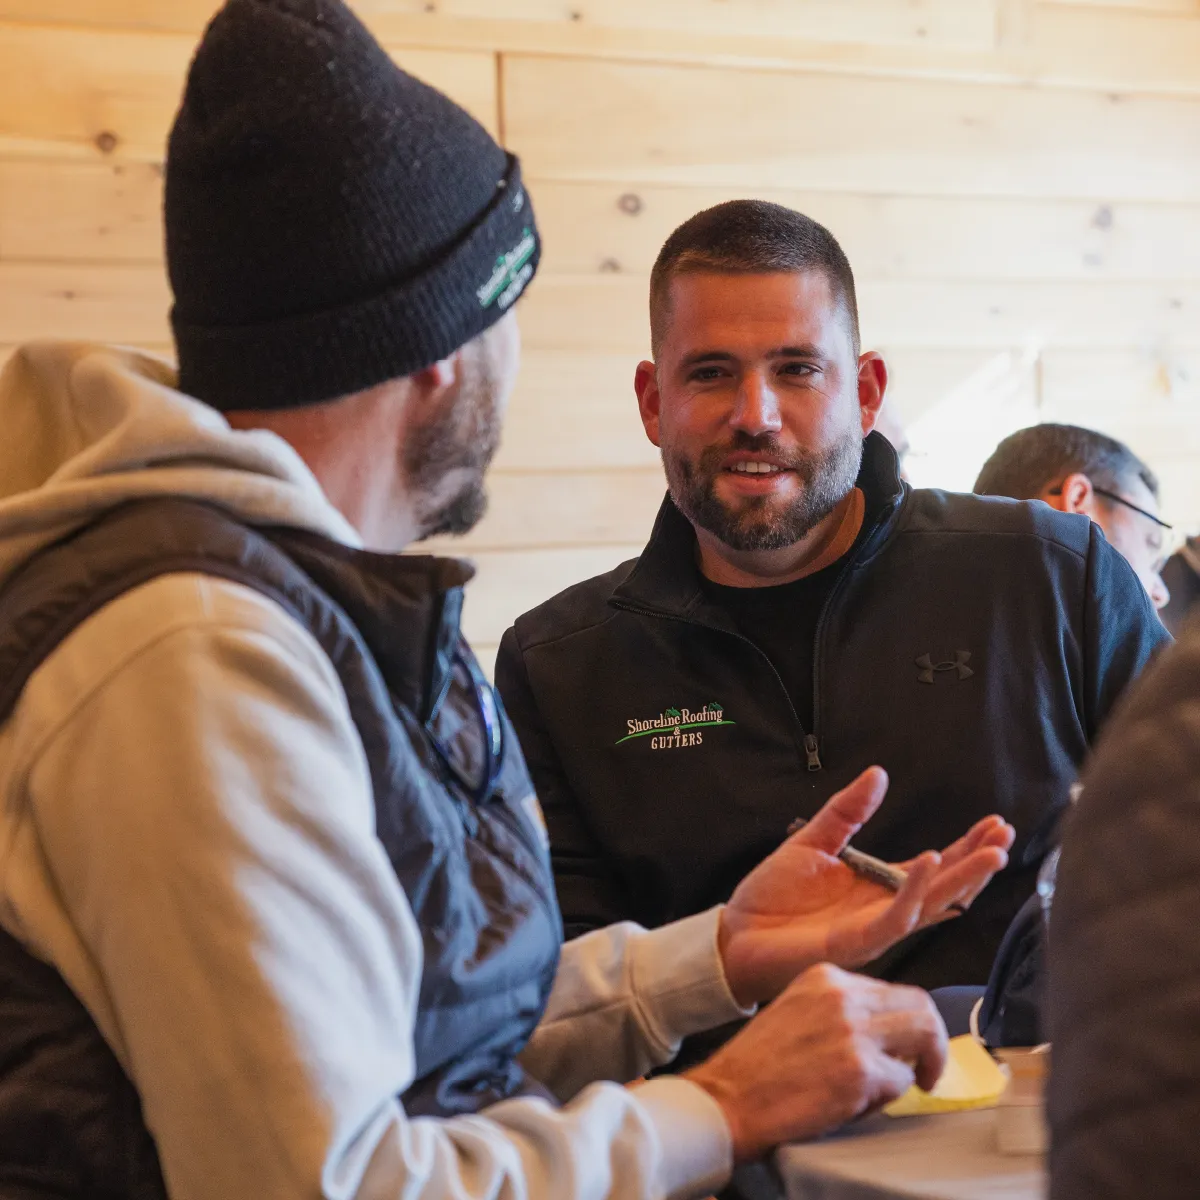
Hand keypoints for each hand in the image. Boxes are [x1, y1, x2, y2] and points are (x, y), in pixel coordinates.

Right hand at [684, 964, 946, 1161]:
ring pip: (924, 1034)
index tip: (907, 1045)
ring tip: (914, 1083)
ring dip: (925, 1063)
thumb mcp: (799, 1008)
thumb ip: (841, 1008)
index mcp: (826, 975)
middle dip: (932, 1039)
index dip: (908, 1020)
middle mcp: (843, 994)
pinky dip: (891, 1095)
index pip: (893, 988)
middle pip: (919, 1004)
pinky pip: (901, 1080)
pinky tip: (863, 1102)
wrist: (729, 1097)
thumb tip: (890, 1029)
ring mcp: (853, 1031)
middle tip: (926, 1068)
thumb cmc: (760, 1065)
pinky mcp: (860, 1070)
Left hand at [719, 767, 1013, 1004]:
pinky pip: (894, 919)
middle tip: (1006, 836)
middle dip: (978, 864)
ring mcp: (873, 929)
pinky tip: (931, 863)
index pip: (933, 867)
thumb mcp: (814, 841)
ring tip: (991, 852)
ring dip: (963, 880)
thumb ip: (848, 811)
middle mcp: (884, 911)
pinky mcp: (854, 943)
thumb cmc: (773, 896)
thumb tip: (879, 774)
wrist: (735, 934)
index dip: (965, 848)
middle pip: (944, 888)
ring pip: (931, 906)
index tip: (994, 823)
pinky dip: (915, 892)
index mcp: (878, 887)